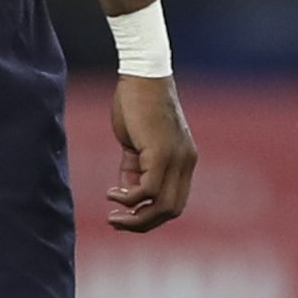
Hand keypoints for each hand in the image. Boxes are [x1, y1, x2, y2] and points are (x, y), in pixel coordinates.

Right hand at [107, 74, 195, 231]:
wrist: (142, 74)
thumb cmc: (137, 103)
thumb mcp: (137, 143)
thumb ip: (134, 168)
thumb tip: (127, 194)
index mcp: (184, 160)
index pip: (176, 202)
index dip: (153, 215)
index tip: (128, 216)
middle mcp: (186, 162)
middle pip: (172, 210)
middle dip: (144, 224)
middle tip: (117, 222)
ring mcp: (176, 159)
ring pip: (162, 205)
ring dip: (136, 218)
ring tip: (113, 216)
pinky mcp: (161, 153)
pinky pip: (149, 189)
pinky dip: (129, 198)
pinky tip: (112, 194)